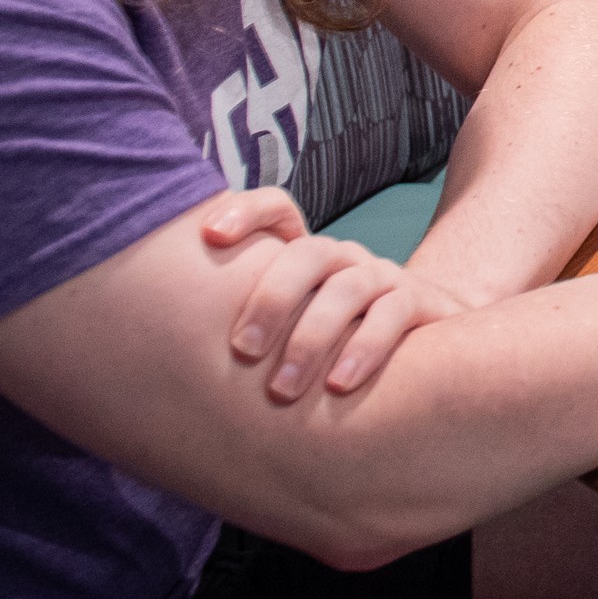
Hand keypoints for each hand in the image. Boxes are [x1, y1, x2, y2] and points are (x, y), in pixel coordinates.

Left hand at [200, 187, 488, 401]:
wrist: (430, 353)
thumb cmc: (339, 346)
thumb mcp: (293, 330)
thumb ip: (251, 326)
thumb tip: (167, 351)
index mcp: (309, 256)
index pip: (279, 208)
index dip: (247, 212)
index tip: (210, 237)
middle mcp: (346, 259)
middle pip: (309, 254)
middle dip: (272, 299)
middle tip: (242, 351)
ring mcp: (385, 278)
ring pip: (348, 287)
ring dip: (312, 337)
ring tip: (283, 389)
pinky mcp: (421, 304)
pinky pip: (392, 315)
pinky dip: (365, 347)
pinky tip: (340, 383)